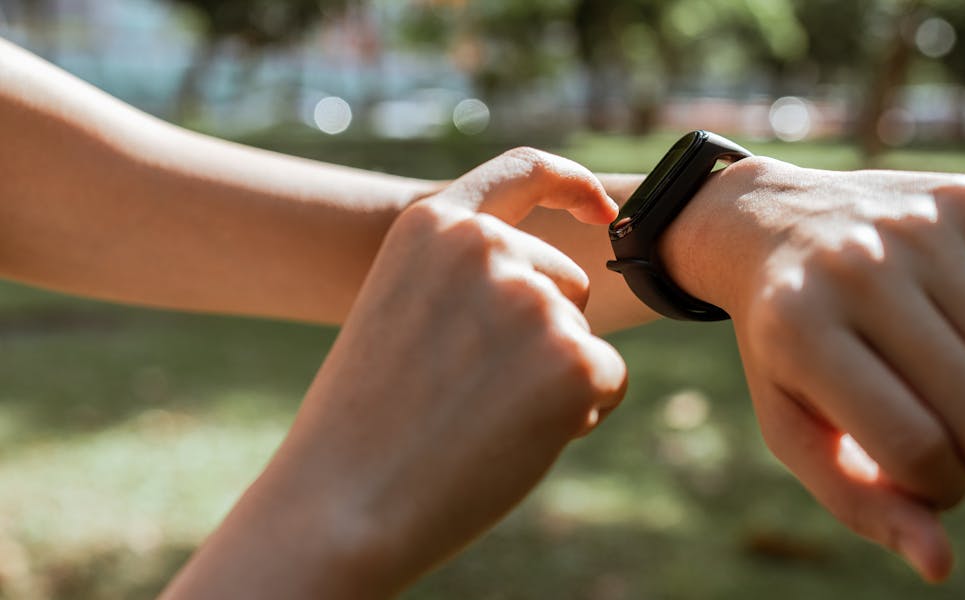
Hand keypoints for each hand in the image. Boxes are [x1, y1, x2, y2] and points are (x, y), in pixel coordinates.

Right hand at [163, 149, 626, 598]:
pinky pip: (608, 380)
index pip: (522, 171)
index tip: (601, 207)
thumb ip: (465, 280)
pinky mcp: (574, 358)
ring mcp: (534, 300)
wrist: (343, 507)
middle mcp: (489, 247)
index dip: (570, 184)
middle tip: (474, 395)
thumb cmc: (365, 424)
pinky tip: (516, 443)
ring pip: (583, 338)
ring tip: (480, 422)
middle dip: (547, 334)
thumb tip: (545, 288)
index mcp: (434, 226)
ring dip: (554, 380)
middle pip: (567, 282)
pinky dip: (581, 416)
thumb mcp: (399, 311)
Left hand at [661, 157, 964, 581]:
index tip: (923, 481)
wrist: (767, 224)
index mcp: (802, 330)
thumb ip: (859, 501)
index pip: (916, 448)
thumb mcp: (793, 426)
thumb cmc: (784, 346)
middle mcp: (860, 266)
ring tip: (951, 392)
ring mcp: (916, 225)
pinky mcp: (964, 199)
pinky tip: (957, 329)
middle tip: (944, 441)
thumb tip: (940, 565)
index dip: (938, 490)